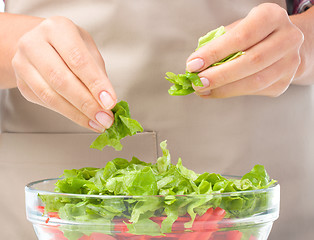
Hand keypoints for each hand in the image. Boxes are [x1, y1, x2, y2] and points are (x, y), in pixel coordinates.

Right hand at [12, 16, 115, 131]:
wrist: (41, 45)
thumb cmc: (69, 47)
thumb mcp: (88, 50)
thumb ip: (97, 74)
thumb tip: (107, 102)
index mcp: (57, 29)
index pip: (78, 59)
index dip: (95, 84)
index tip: (109, 102)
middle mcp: (34, 43)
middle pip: (61, 79)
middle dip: (87, 103)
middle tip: (105, 118)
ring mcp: (23, 64)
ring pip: (51, 96)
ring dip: (77, 114)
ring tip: (97, 122)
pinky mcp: (21, 83)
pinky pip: (45, 104)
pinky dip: (68, 114)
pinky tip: (84, 119)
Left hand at [186, 3, 303, 97]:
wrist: (284, 45)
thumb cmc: (254, 35)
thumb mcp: (238, 28)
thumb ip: (219, 42)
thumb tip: (196, 63)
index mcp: (272, 17)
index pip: (242, 36)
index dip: (215, 52)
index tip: (194, 64)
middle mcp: (287, 38)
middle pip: (251, 61)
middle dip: (219, 75)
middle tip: (198, 82)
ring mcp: (290, 62)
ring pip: (255, 81)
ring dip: (224, 89)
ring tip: (204, 90)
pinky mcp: (285, 82)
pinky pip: (255, 91)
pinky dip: (232, 93)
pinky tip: (217, 91)